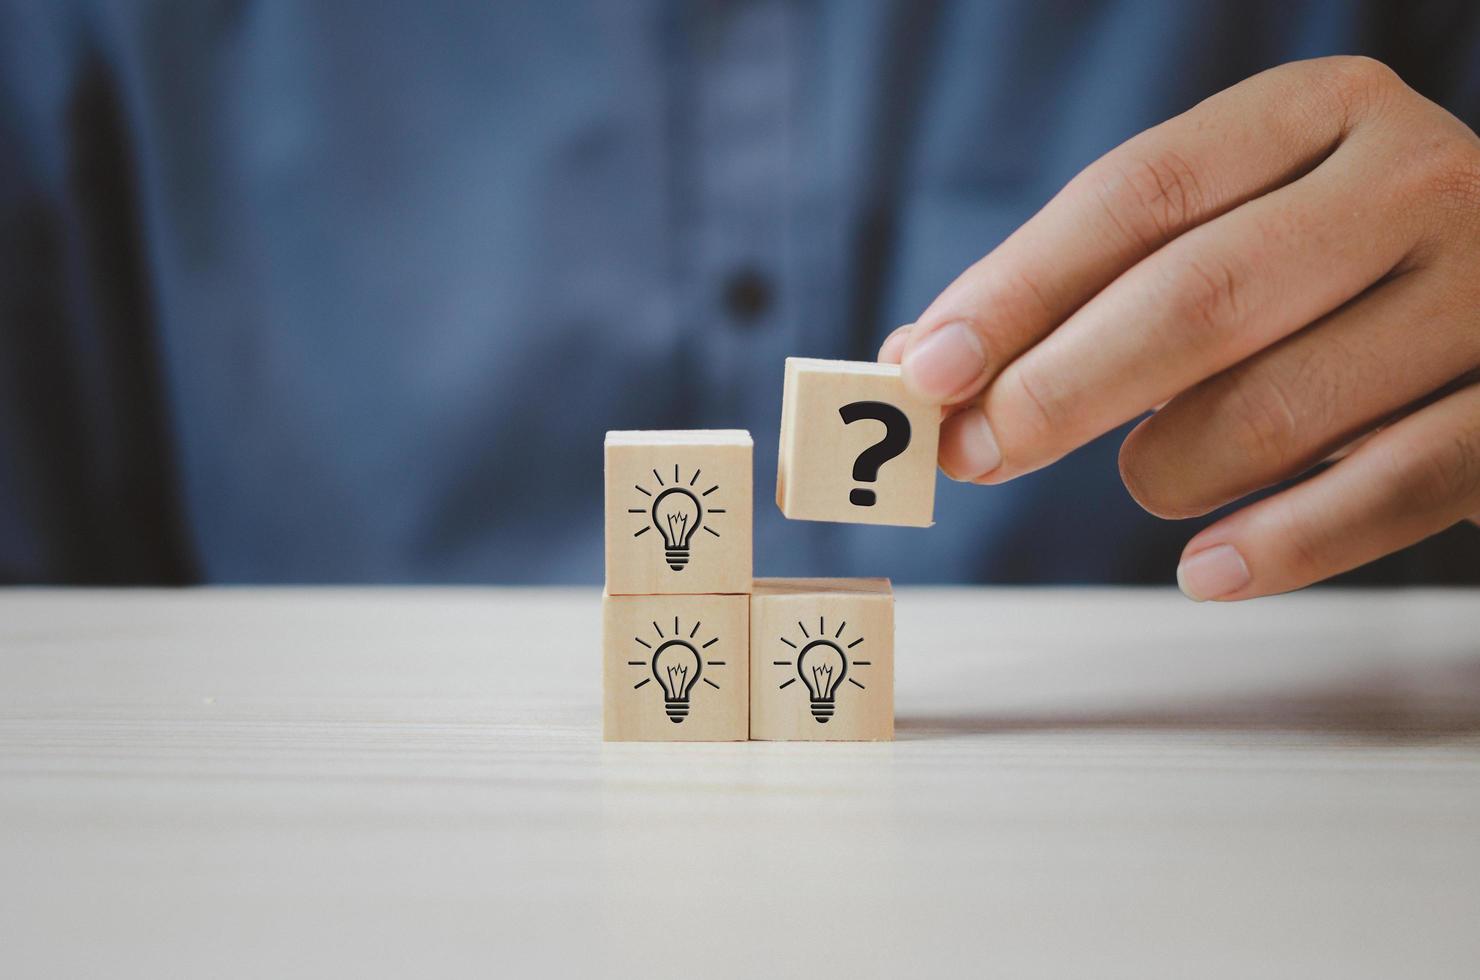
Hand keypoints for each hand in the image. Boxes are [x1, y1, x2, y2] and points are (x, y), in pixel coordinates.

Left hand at [881, 57, 1479, 600]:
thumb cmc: (1332, 266)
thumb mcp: (1225, 227)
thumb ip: (1088, 283)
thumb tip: (924, 359)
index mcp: (1318, 112)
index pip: (1137, 196)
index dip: (1018, 290)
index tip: (927, 367)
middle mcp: (1413, 183)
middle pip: (1194, 299)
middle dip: (1058, 391)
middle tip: (972, 452)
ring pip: (1273, 409)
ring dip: (1165, 470)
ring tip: (1143, 476)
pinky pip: (1386, 495)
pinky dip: (1277, 545)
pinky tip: (1205, 570)